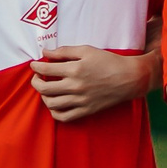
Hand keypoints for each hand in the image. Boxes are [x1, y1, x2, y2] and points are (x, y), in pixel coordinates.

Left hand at [28, 45, 151, 122]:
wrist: (131, 78)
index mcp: (75, 70)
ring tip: (47, 90)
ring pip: (51, 103)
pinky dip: (55, 112)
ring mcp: (81, 100)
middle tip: (37, 77)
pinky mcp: (87, 110)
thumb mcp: (88, 50)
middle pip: (43, 88)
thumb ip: (65, 51)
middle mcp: (75, 86)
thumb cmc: (110, 61)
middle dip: (35, 81)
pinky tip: (55, 104)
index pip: (45, 69)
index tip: (35, 64)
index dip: (35, 66)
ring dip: (43, 96)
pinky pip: (64, 117)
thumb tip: (45, 52)